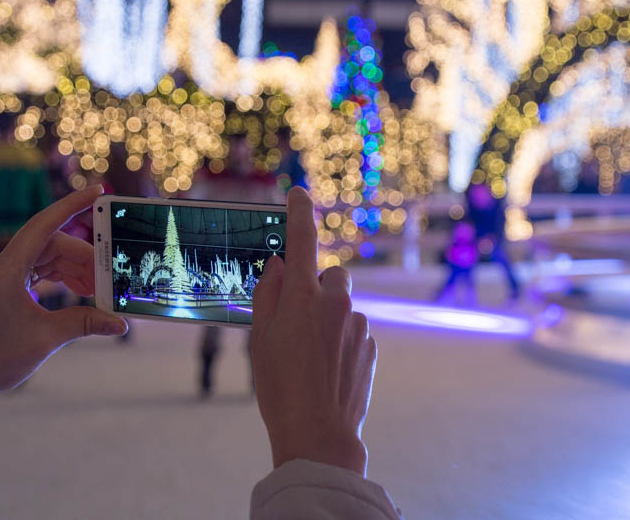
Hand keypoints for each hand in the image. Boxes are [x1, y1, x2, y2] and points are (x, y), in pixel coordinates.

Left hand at [0, 185, 126, 398]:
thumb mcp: (46, 338)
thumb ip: (85, 322)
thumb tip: (121, 323)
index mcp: (5, 270)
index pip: (43, 225)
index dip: (71, 205)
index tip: (96, 192)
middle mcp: (0, 266)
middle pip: (51, 245)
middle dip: (84, 257)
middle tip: (110, 274)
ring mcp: (0, 276)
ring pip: (46, 259)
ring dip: (74, 270)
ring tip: (98, 288)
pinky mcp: (2, 288)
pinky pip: (37, 272)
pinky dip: (60, 278)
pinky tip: (80, 291)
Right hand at [250, 187, 376, 475]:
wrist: (319, 434)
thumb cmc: (280, 387)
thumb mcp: (259, 338)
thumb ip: (268, 293)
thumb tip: (280, 264)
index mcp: (303, 296)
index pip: (303, 239)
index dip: (299, 212)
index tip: (298, 194)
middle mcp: (336, 302)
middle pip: (329, 276)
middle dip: (315, 288)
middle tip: (295, 321)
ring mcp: (358, 324)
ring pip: (342, 306)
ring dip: (328, 319)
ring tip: (310, 358)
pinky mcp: (371, 346)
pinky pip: (353, 330)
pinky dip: (341, 340)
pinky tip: (327, 370)